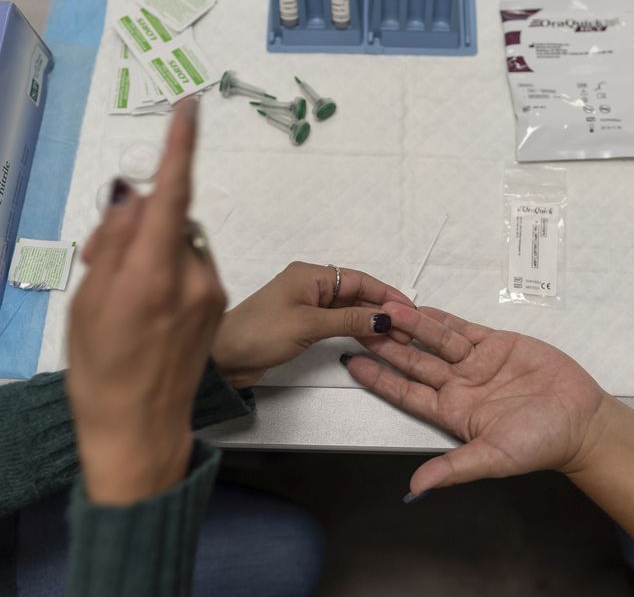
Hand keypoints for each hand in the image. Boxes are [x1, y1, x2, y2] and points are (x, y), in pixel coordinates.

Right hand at [67, 99, 226, 505]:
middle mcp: (193, 277)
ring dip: (154, 250)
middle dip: (140, 224)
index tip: (189, 108)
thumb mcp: (88, 301)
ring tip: (126, 297)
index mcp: (154, 274)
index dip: (180, 148)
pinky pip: (192, 266)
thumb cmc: (101, 370)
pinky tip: (149, 308)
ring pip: (180, 242)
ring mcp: (211, 291)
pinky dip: (169, 269)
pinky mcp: (217, 304)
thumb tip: (135, 196)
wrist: (140, 428)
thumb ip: (115, 241)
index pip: (172, 194)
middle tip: (104, 263)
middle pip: (170, 218)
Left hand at [212, 262, 414, 387]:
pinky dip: (354, 329)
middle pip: (356, 294)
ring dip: (370, 321)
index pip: (359, 280)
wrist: (224, 357)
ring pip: (348, 309)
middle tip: (407, 329)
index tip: (409, 309)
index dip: (386, 294)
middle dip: (382, 310)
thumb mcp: (309, 325)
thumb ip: (348, 320)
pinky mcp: (302, 323)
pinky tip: (371, 339)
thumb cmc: (260, 332)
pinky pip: (336, 322)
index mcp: (311, 275)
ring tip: (396, 337)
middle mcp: (310, 285)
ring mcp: (306, 305)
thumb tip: (383, 318)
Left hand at [345, 302, 608, 496]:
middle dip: (387, 344)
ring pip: (435, 340)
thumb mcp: (493, 458)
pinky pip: (462, 328)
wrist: (581, 420)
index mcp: (451, 412)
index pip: (406, 392)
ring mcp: (476, 363)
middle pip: (414, 361)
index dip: (379, 378)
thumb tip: (416, 488)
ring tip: (386, 309)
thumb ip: (454, 468)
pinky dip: (442, 318)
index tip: (352, 364)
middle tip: (359, 324)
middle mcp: (458, 385)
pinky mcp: (496, 344)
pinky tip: (421, 307)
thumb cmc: (540, 443)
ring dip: (411, 325)